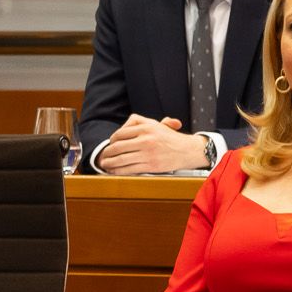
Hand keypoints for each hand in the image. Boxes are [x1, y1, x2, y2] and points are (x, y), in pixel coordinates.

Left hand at [96, 114, 211, 174]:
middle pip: (118, 146)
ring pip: (121, 159)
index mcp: (146, 128)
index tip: (110, 144)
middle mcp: (146, 140)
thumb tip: (125, 125)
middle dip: (107, 152)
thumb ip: (140, 121)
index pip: (121, 134)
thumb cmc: (172, 138)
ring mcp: (148, 154)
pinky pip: (129, 169)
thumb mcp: (156, 124)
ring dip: (110, 163)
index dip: (111, 140)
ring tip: (105, 164)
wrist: (188, 150)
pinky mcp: (150, 166)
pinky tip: (114, 171)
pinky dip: (118, 171)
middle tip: (103, 155)